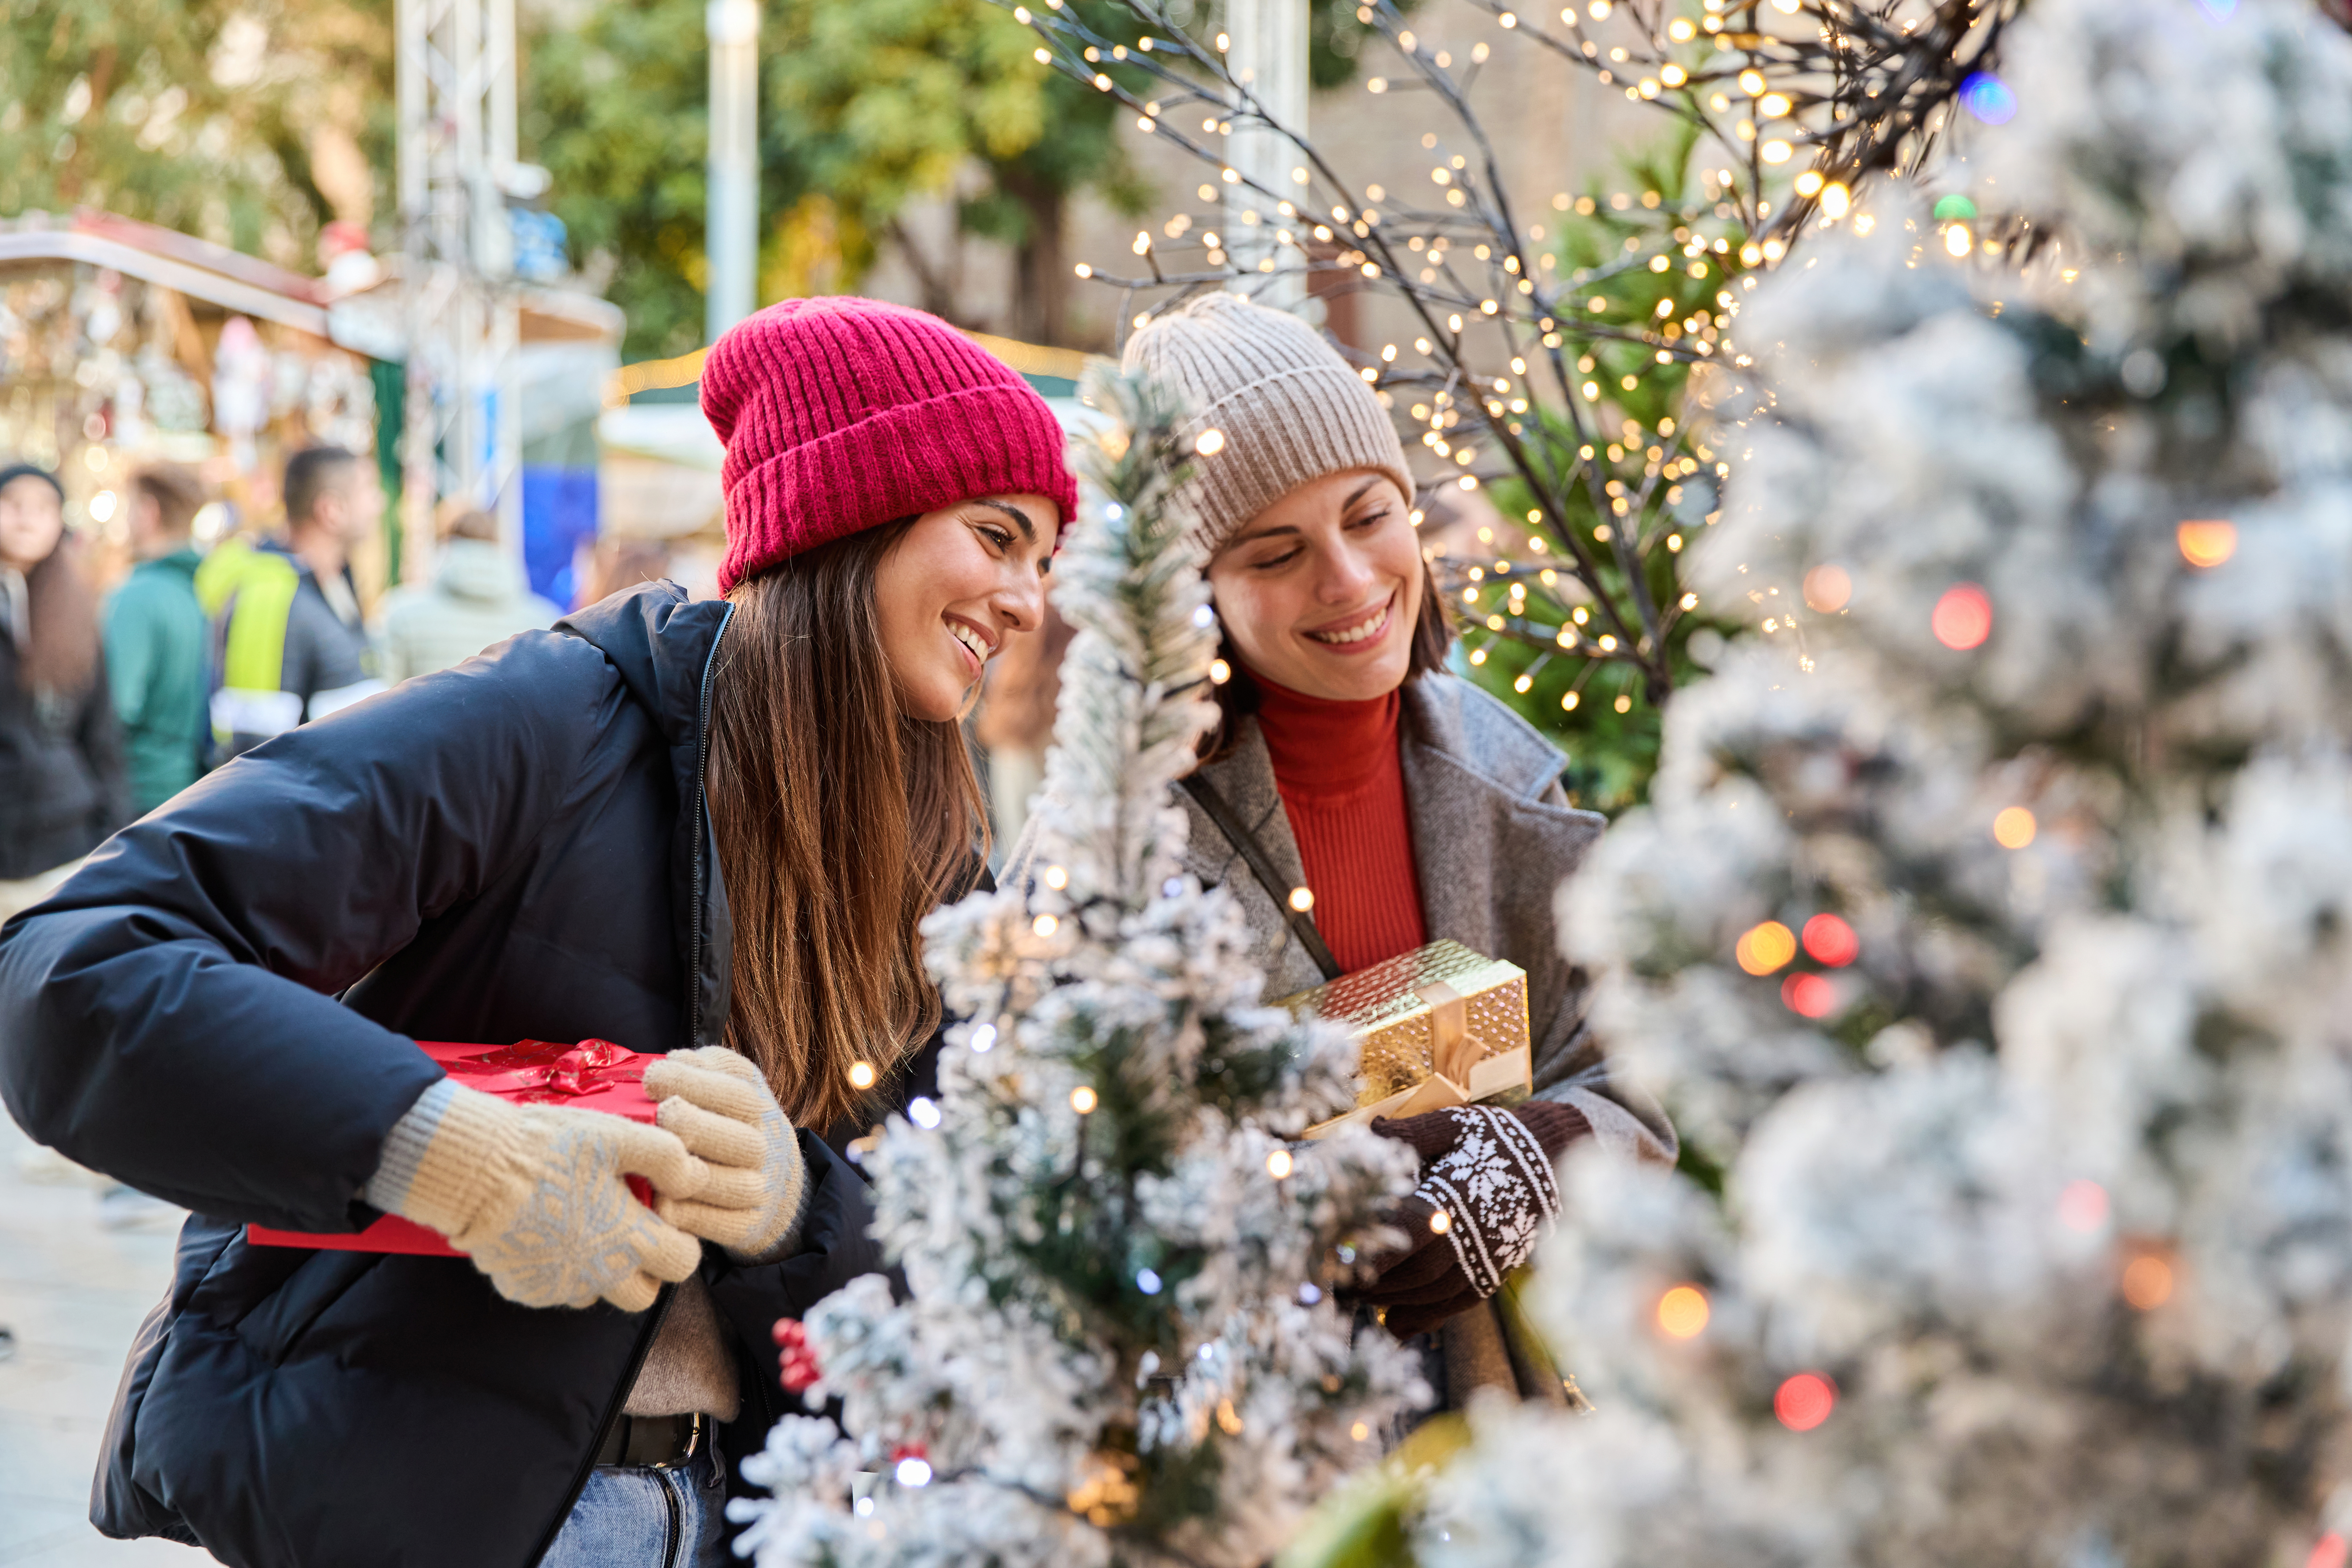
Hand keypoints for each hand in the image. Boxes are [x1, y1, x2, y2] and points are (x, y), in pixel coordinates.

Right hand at [396, 1084, 709, 1312]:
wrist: (475, 1170)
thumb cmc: (549, 1150)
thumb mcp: (618, 1137)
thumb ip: (666, 1158)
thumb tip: (694, 1178)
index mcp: (628, 1241)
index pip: (682, 1264)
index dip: (681, 1242)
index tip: (664, 1219)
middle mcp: (596, 1276)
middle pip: (643, 1295)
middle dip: (645, 1269)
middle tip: (630, 1229)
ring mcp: (556, 1288)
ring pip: (596, 1293)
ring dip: (600, 1269)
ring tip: (583, 1223)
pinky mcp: (522, 1289)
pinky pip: (553, 1289)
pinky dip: (558, 1268)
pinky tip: (547, 1230)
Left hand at [643, 1047, 807, 1261]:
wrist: (775, 1180)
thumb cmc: (728, 1121)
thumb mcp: (726, 1083)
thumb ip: (702, 1067)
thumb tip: (672, 1060)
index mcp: (756, 1103)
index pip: (733, 1091)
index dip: (690, 1082)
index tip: (652, 1077)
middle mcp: (764, 1145)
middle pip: (731, 1137)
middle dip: (689, 1124)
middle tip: (656, 1117)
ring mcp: (758, 1188)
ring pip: (718, 1183)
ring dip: (680, 1172)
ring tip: (646, 1159)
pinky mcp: (746, 1225)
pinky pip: (713, 1223)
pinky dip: (683, 1213)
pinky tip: (656, 1198)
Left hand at [1358, 1101, 1586, 1338]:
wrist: (1552, 1156)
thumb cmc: (1494, 1137)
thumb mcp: (1453, 1123)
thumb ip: (1413, 1132)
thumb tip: (1372, 1129)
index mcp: (1459, 1194)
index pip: (1411, 1228)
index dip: (1375, 1247)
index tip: (1338, 1257)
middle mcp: (1476, 1232)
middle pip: (1418, 1270)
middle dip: (1374, 1281)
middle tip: (1335, 1282)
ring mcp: (1490, 1256)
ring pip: (1436, 1292)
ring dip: (1394, 1300)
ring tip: (1356, 1298)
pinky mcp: (1498, 1270)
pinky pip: (1460, 1302)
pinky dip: (1427, 1317)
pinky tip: (1396, 1325)